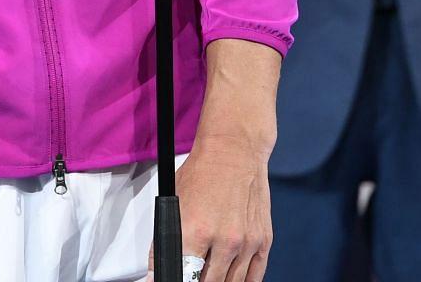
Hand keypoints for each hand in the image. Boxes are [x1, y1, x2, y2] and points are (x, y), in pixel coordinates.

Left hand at [164, 134, 270, 281]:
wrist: (234, 150)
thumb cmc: (203, 171)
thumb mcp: (173, 202)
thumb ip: (165, 240)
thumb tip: (157, 268)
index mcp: (196, 230)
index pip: (184, 276)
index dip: (176, 279)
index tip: (174, 278)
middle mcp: (225, 239)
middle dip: (197, 281)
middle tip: (192, 274)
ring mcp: (247, 242)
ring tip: (209, 274)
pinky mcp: (263, 240)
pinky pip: (255, 276)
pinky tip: (232, 279)